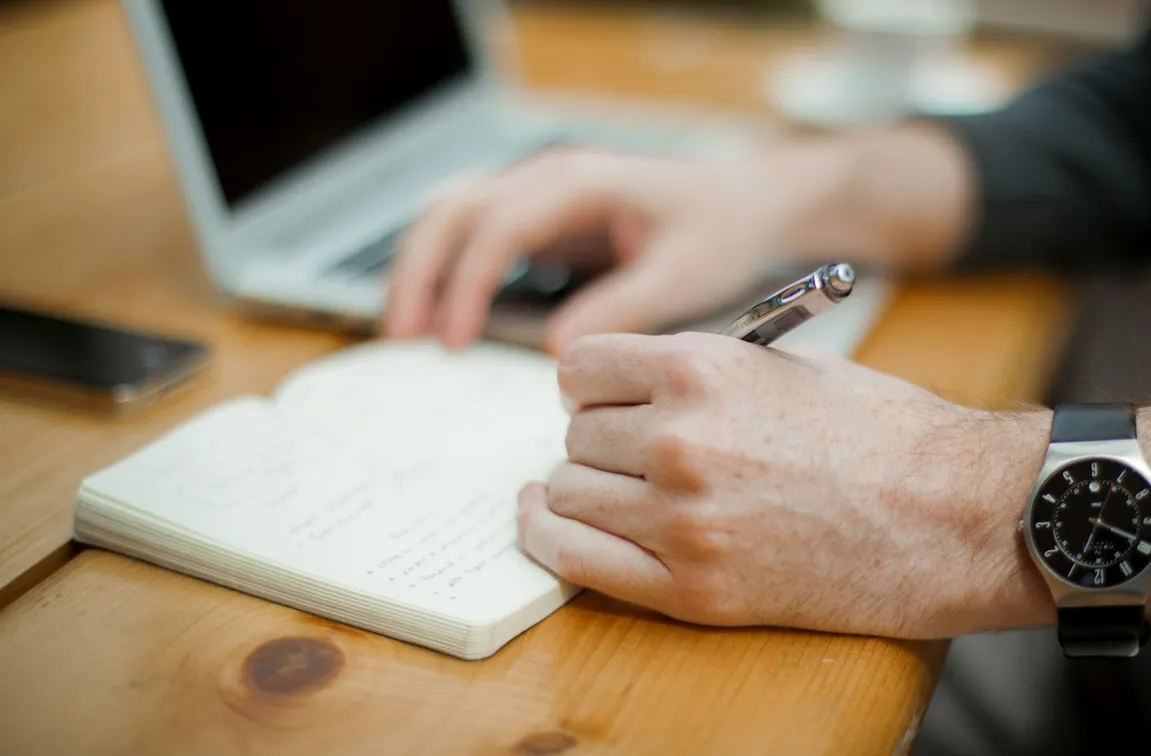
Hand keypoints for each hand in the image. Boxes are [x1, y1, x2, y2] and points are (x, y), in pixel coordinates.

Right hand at [383, 124, 974, 354]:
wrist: (751, 204)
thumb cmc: (723, 232)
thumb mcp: (683, 276)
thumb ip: (622, 309)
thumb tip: (557, 353)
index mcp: (581, 183)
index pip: (498, 226)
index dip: (465, 284)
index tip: (451, 341)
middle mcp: (550, 178)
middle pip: (453, 211)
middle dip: (418, 272)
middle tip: (400, 338)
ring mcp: (541, 194)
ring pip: (453, 216)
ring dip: (421, 269)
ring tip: (404, 332)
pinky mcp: (543, 219)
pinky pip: (476, 236)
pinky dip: (448, 271)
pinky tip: (441, 319)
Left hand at [515, 331, 1051, 639]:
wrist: (954, 515)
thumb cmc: (884, 433)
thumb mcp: (787, 365)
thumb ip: (699, 370)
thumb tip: (629, 383)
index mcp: (702, 369)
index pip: (581, 368)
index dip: (591, 384)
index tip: (603, 398)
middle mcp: (680, 440)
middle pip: (576, 434)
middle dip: (599, 438)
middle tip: (633, 450)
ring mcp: (683, 520)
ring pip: (568, 493)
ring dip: (584, 489)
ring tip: (617, 489)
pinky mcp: (694, 589)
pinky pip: (577, 560)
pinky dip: (552, 538)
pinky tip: (550, 522)